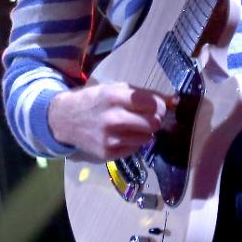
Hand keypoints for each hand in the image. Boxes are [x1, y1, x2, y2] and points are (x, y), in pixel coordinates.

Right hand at [48, 82, 169, 160]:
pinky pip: (136, 148)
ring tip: (133, 125)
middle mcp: (114, 118)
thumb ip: (145, 94)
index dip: (160, 105)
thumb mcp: (115, 88)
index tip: (156, 106)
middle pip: (154, 123)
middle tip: (147, 117)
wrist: (65, 119)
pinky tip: (123, 135)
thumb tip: (176, 101)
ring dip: (145, 132)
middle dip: (155, 119)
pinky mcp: (108, 153)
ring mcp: (111, 138)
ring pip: (148, 138)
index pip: (154, 104)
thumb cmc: (94, 100)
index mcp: (115, 97)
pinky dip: (134, 142)